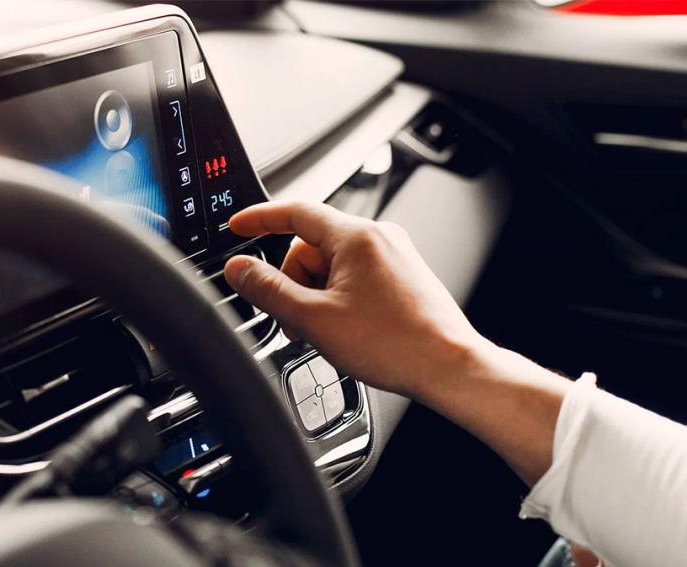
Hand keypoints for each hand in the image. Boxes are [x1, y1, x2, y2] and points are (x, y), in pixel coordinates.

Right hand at [223, 200, 490, 397]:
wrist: (448, 367)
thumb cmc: (395, 345)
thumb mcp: (313, 319)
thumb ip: (268, 290)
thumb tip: (239, 269)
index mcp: (356, 236)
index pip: (295, 211)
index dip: (259, 219)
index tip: (238, 226)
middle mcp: (378, 237)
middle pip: (311, 247)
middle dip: (294, 283)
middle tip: (296, 321)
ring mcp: (393, 256)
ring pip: (331, 266)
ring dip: (316, 296)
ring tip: (325, 332)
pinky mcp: (402, 276)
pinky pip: (354, 277)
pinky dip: (337, 299)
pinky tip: (343, 330)